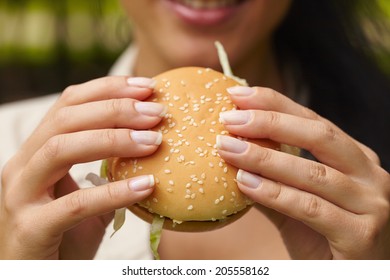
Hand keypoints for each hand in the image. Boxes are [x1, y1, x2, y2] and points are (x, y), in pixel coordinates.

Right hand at [0, 76, 165, 258]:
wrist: (38, 277)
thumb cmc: (64, 236)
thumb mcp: (86, 196)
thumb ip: (107, 171)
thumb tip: (149, 142)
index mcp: (37, 151)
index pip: (69, 103)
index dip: (108, 89)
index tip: (147, 86)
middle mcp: (22, 166)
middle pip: (66, 119)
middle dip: (115, 109)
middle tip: (157, 113)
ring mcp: (21, 196)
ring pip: (61, 149)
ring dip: (114, 140)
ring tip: (154, 140)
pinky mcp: (30, 228)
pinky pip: (75, 203)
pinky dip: (114, 192)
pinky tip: (147, 185)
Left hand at [217, 86, 389, 258]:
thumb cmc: (325, 239)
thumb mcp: (297, 204)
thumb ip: (271, 181)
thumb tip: (232, 155)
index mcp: (356, 159)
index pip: (313, 121)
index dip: (275, 104)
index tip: (237, 95)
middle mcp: (370, 175)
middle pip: (319, 136)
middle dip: (270, 122)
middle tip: (229, 118)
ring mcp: (372, 204)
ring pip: (313, 172)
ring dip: (264, 157)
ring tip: (227, 148)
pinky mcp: (362, 235)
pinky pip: (310, 208)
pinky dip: (275, 194)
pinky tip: (245, 184)